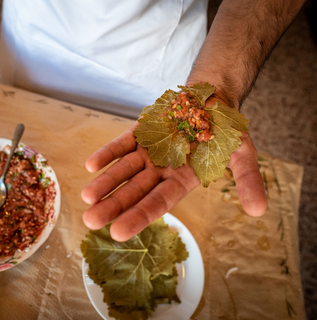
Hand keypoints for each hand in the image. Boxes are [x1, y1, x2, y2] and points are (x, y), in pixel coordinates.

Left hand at [81, 121, 266, 241]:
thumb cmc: (225, 129)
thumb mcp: (242, 154)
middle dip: (113, 206)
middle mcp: (161, 171)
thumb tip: (260, 212)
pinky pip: (121, 145)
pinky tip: (90, 165)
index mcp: (183, 180)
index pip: (159, 203)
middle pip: (134, 192)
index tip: (118, 232)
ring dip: (105, 183)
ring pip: (123, 171)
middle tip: (91, 221)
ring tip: (87, 198)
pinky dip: (107, 153)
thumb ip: (247, 180)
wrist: (211, 99)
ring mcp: (148, 153)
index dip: (139, 217)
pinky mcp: (139, 134)